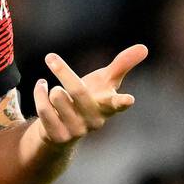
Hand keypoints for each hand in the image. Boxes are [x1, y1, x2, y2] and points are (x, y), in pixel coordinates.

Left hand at [31, 44, 148, 146]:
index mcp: (107, 106)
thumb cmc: (90, 99)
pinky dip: (39, 93)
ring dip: (52, 88)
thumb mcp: (105, 81)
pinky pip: (44, 109)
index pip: (117, 104)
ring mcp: (76, 130)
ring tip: (55, 91)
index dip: (123, 102)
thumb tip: (144, 47)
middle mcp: (94, 120)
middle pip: (78, 91)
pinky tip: (41, 87)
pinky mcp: (58, 136)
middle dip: (63, 72)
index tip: (130, 100)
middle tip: (50, 57)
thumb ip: (123, 64)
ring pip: (58, 98)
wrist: (64, 128)